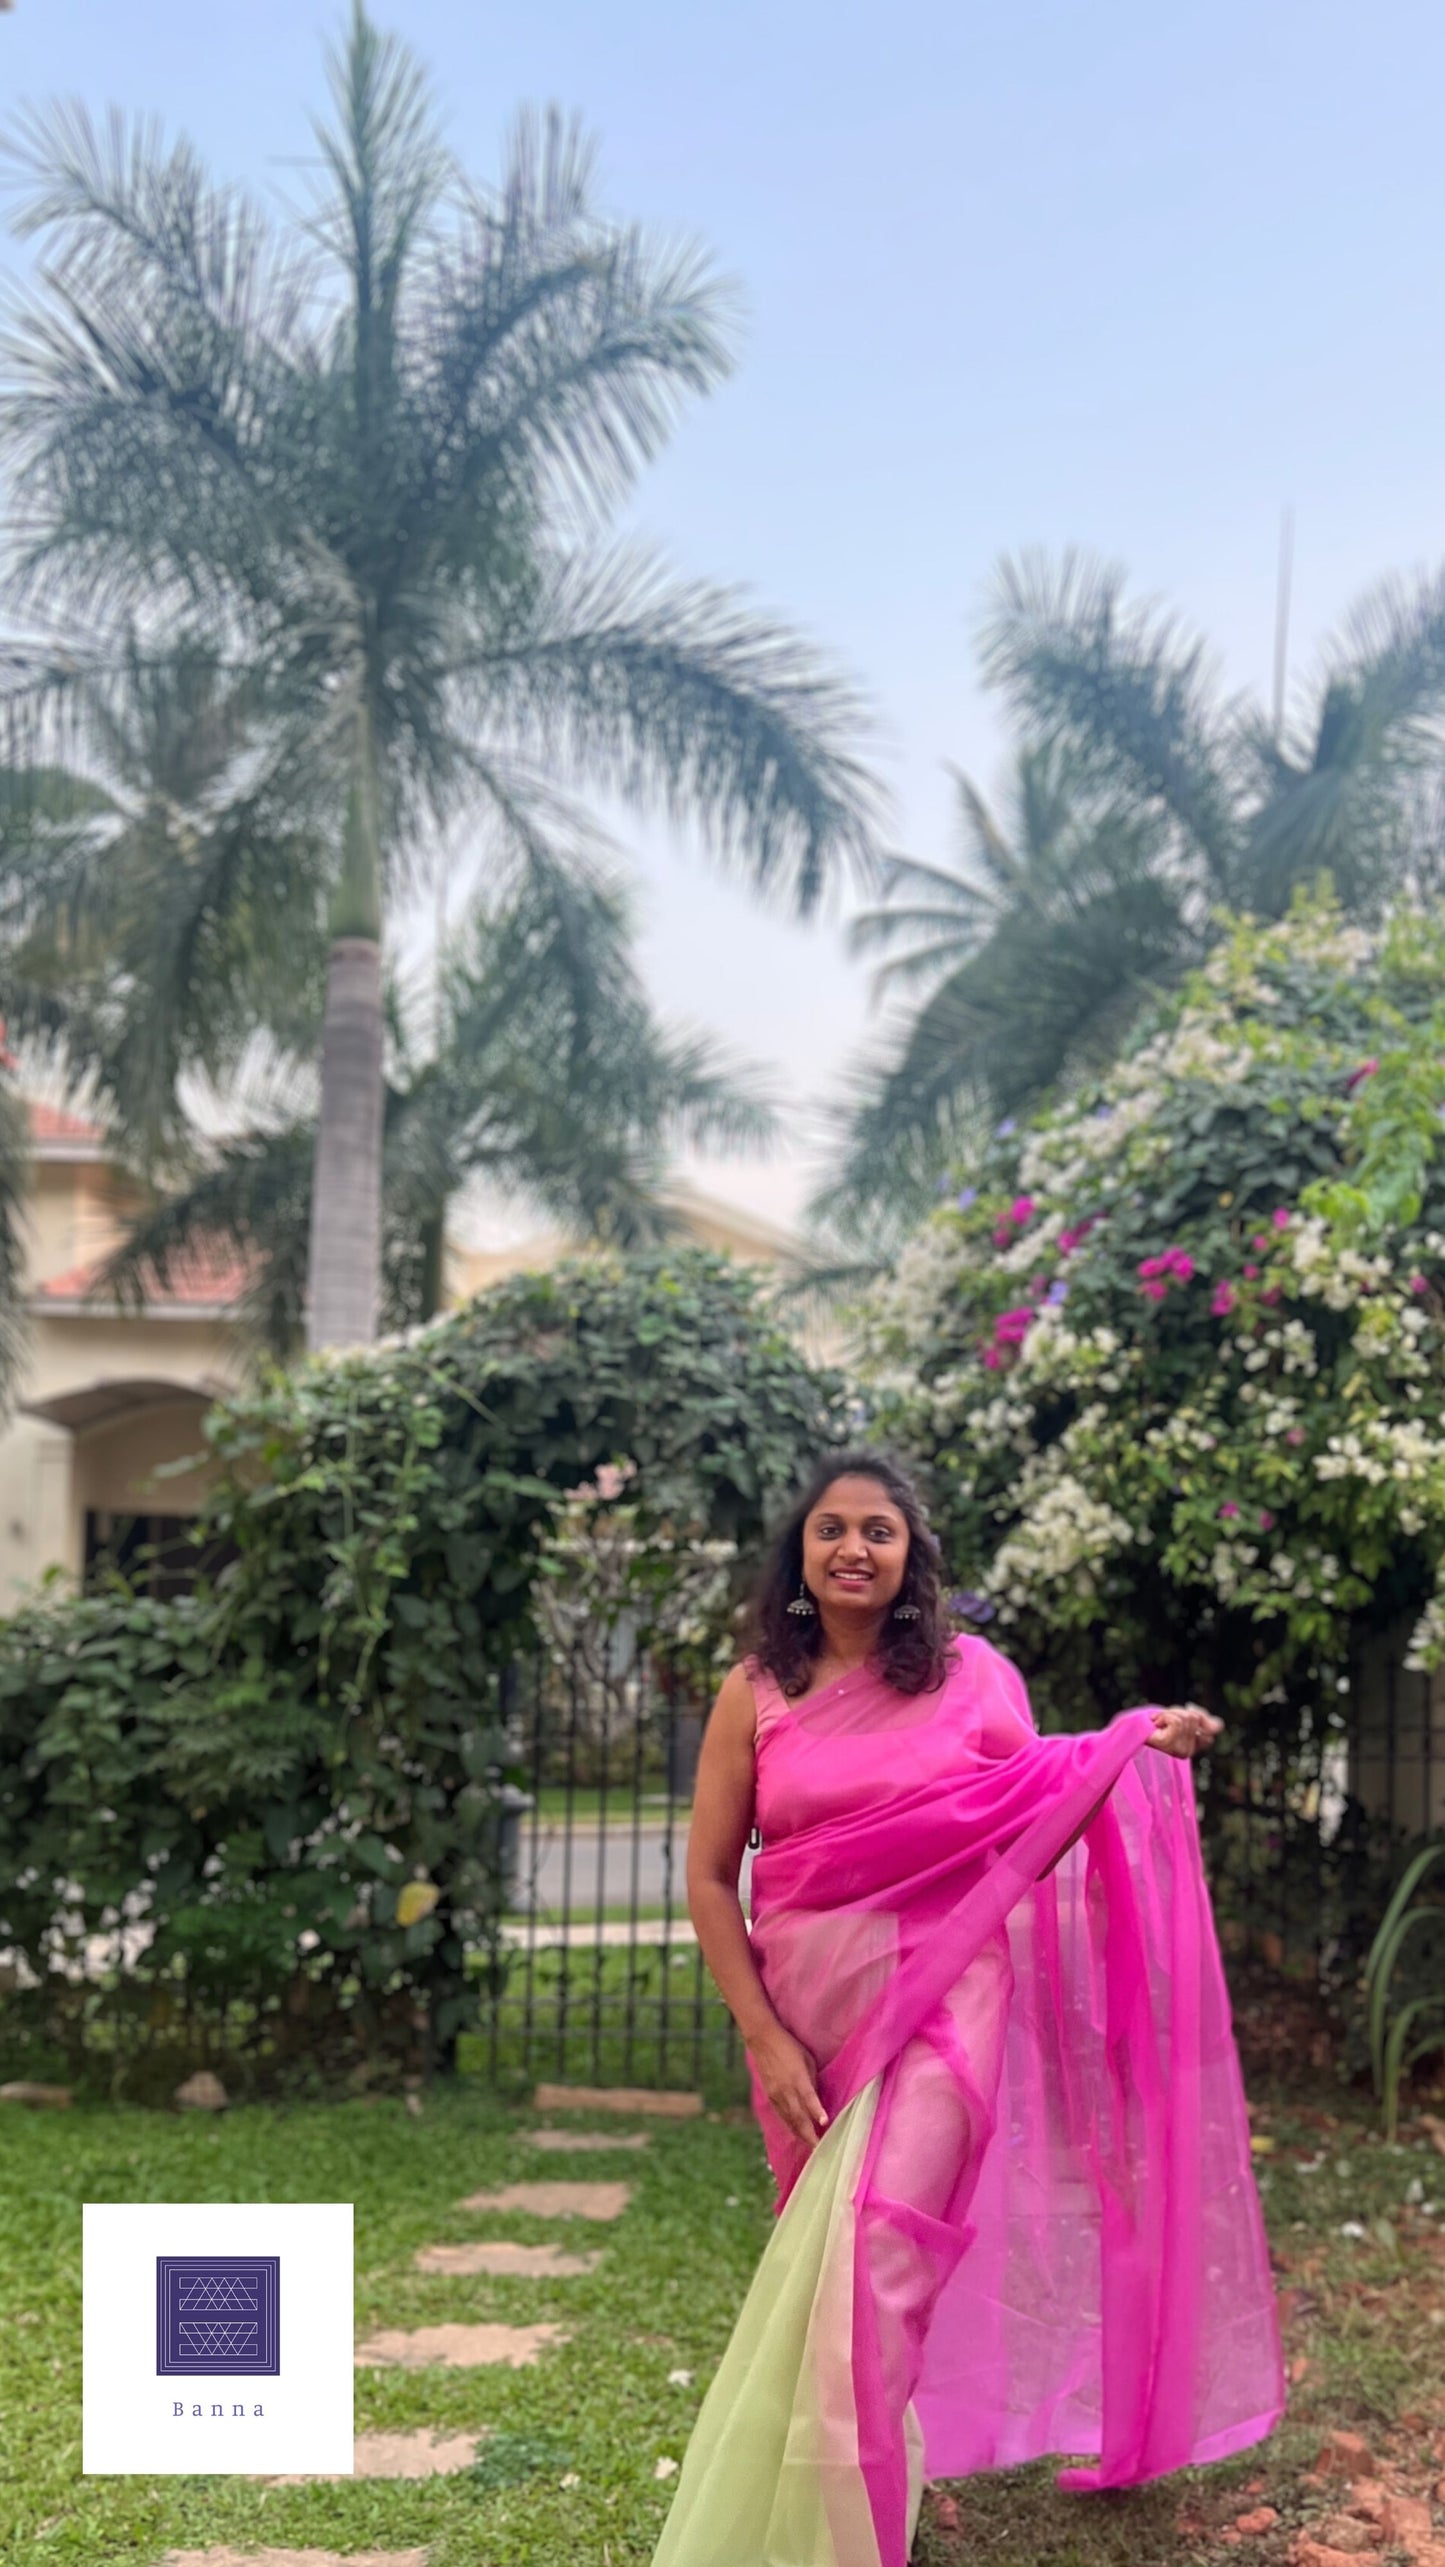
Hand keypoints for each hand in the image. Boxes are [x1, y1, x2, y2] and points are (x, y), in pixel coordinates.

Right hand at [749, 2023, 828, 2150]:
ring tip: (811, 2145)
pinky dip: (790, 2125)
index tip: (825, 2124)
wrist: (763, 2040)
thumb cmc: (790, 2047)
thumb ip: (812, 2080)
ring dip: (800, 2134)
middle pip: (798, 2117)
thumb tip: (816, 2098)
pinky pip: (782, 2115)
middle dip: (809, 2135)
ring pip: (789, 2120)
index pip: (809, 2098)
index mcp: (798, 2079)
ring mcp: (776, 2095)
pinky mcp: (770, 2096)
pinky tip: (797, 2132)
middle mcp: (786, 2090)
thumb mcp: (807, 2060)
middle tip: (819, 2148)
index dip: (817, 2112)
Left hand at [1147, 1702, 1222, 1758]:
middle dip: (1177, 1712)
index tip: (1172, 1718)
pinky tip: (1155, 1725)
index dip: (1191, 1714)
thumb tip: (1220, 1725)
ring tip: (1157, 1723)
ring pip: (1186, 1718)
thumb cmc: (1154, 1723)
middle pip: (1195, 1718)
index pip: (1211, 1726)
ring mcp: (1179, 1751)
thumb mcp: (1181, 1716)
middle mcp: (1188, 1752)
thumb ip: (1201, 1719)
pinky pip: (1176, 1721)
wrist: (1129, 1729)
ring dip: (1169, 1713)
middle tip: (1161, 1720)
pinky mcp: (1168, 1745)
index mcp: (1194, 1746)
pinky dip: (1164, 1716)